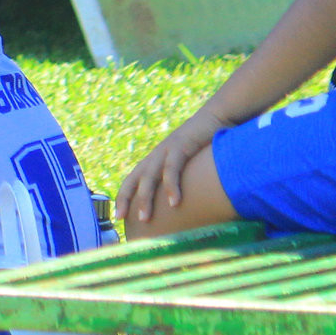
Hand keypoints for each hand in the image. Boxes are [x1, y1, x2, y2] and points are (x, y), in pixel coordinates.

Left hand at [117, 112, 226, 229]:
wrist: (217, 116)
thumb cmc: (205, 145)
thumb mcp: (190, 165)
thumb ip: (184, 181)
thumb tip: (185, 206)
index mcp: (156, 160)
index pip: (133, 180)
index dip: (124, 196)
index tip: (118, 216)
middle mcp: (157, 156)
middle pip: (134, 179)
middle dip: (125, 198)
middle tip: (120, 218)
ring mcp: (167, 150)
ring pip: (150, 176)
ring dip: (146, 198)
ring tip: (144, 218)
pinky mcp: (181, 146)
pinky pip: (172, 168)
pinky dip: (171, 186)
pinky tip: (174, 203)